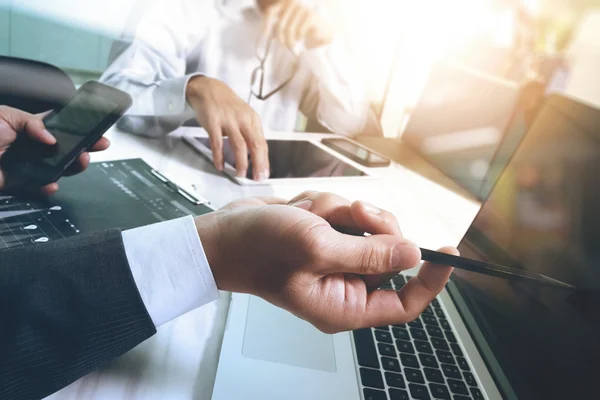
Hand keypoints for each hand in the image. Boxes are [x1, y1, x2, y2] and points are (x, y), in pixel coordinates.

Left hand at [0, 106, 109, 194]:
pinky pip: (37, 187)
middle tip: (98, 145)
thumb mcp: (4, 117)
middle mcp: (27, 145)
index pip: (56, 124)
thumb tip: (51, 139)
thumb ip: (31, 123)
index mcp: (24, 125)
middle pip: (62, 147)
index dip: (77, 126)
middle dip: (83, 145)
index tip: (95, 127)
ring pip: (55, 167)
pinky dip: (46, 187)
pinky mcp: (17, 183)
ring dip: (71, 165)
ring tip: (81, 161)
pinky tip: (51, 182)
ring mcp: (23, 164)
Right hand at [186, 76, 268, 180]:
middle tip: (257, 177)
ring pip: (239, 146)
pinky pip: (217, 143)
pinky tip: (220, 165)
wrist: (209, 89)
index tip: (265, 173)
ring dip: (241, 163)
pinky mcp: (213, 122)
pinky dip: (219, 157)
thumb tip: (257, 156)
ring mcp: (228, 121)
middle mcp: (243, 120)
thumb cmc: (227, 106)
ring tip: (240, 174)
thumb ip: (250, 134)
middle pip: (254, 145)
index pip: (262, 143)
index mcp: (252, 119)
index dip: (264, 160)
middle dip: (257, 164)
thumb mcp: (244, 116)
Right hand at [195, 191, 455, 332]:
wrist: (224, 233)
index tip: (449, 252)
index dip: (432, 281)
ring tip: (311, 214)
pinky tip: (303, 210)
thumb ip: (368, 255)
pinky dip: (329, 206)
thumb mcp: (316, 249)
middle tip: (355, 214)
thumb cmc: (259, 248)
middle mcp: (344, 284)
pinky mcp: (328, 236)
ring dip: (343, 212)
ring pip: (368, 227)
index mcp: (344, 304)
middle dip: (373, 226)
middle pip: (390, 253)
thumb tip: (413, 254)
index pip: (405, 303)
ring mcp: (336, 258)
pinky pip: (348, 214)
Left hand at [264, 0, 332, 50]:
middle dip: (282, 40)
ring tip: (294, 49)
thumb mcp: (289, 25)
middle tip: (287, 48)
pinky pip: (299, 32)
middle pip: (280, 24)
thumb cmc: (305, 29)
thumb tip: (268, 33)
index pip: (270, 11)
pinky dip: (299, 40)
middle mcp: (293, 2)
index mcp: (286, 2)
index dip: (266, 24)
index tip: (265, 35)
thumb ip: (279, 25)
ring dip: (290, 43)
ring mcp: (302, 8)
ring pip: (289, 30)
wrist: (325, 30)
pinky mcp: (310, 15)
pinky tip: (303, 43)